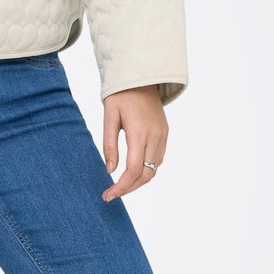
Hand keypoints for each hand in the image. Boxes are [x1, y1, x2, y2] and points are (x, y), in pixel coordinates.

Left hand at [101, 85, 167, 200]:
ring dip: (139, 181)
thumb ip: (109, 145)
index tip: (108, 196)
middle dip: (129, 188)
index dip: (121, 187)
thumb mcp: (109, 118)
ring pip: (154, 169)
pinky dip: (146, 170)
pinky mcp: (165, 133)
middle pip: (146, 174)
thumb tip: (110, 170)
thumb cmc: (121, 95)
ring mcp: (163, 135)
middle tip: (112, 194)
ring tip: (121, 186)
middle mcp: (155, 136)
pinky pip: (158, 159)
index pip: (133, 170)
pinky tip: (133, 172)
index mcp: (140, 133)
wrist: (141, 77)